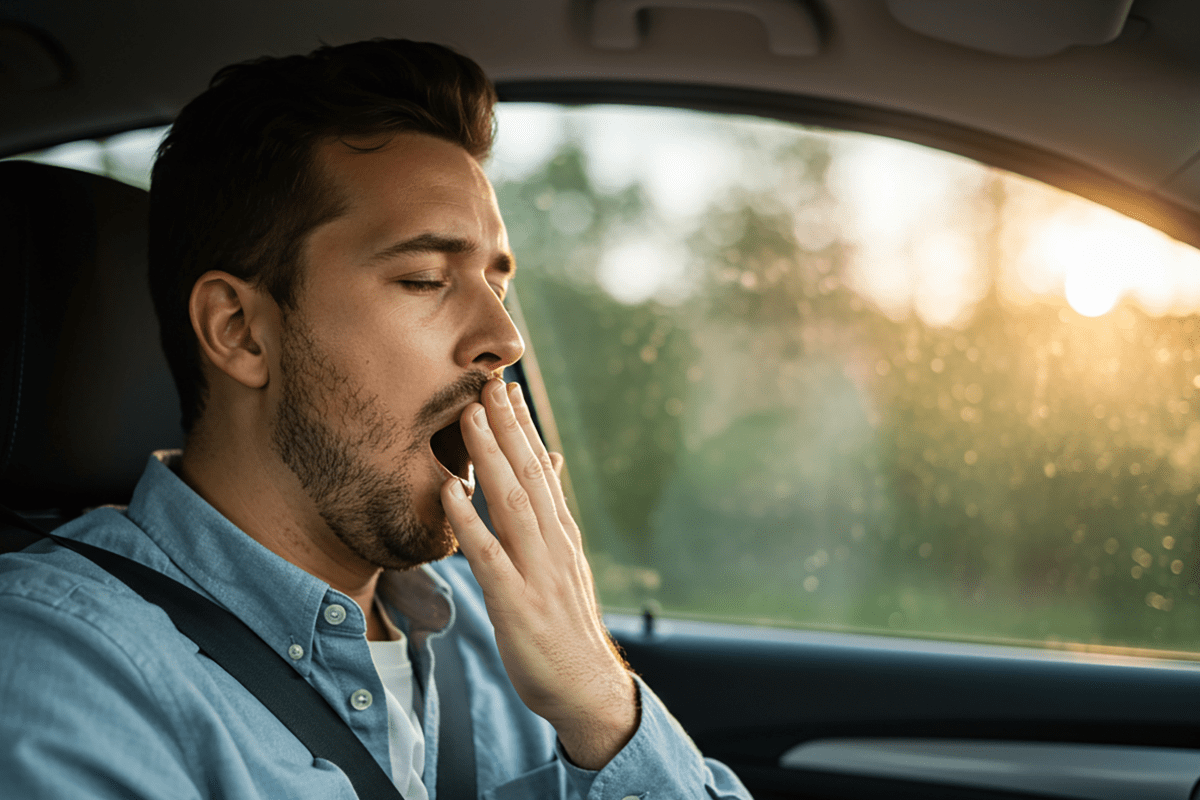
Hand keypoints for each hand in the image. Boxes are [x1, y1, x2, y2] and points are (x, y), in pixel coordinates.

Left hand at [440, 378, 637, 768]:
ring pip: (513, 504)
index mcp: (561, 534)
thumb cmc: (566, 624)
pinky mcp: (518, 603)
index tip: (507, 386)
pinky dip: (468, 523)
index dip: (523, 426)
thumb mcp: (565, 561)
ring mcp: (537, 572)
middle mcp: (553, 544)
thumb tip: (552, 460)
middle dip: (508, 426)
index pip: (543, 468)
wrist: (586, 686)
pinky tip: (449, 493)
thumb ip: (553, 513)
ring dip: (491, 457)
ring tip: (470, 416)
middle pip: (529, 474)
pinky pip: (489, 557)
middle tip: (488, 380)